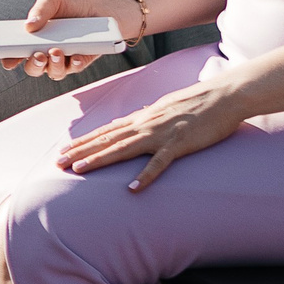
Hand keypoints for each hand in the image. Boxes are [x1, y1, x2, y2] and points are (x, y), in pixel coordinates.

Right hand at [5, 0, 144, 81]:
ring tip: (56, 51)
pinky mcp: (80, 62)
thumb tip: (28, 26)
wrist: (101, 9)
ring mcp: (63, 59)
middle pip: (33, 68)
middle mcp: (45, 53)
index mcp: (33, 40)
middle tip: (37, 55)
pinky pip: (74, 69)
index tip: (8, 60)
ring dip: (53, 65)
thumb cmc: (71, 6)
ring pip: (53, 72)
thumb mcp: (52, 0)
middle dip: (33, 65)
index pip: (16, 53)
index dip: (9, 59)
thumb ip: (39, 9)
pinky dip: (74, 64)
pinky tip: (75, 56)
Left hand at [56, 77, 245, 191]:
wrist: (224, 95)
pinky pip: (160, 162)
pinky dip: (145, 175)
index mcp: (142, 117)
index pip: (106, 130)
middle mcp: (146, 124)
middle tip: (58, 162)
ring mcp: (161, 134)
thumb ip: (146, 116)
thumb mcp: (165, 107)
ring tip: (80, 170)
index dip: (84, 141)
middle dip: (81, 151)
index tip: (64, 149)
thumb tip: (130, 121)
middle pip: (107, 139)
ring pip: (123, 148)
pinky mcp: (179, 144)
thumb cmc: (198, 102)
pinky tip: (132, 188)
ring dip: (100, 159)